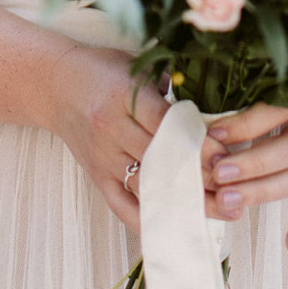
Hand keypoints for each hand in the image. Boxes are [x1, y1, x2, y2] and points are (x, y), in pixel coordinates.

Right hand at [50, 44, 227, 229]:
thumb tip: (207, 106)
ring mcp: (102, 156)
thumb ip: (169, 85)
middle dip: (198, 176)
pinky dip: (150, 217)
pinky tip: (177, 222)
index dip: (197, 142)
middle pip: (160, 159)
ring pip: (146, 186)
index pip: (165, 124)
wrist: (55, 85)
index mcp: (124, 94)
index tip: (226, 154)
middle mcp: (111, 128)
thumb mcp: (136, 65)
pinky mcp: (96, 176)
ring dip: (182, 200)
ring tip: (218, 209)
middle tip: (232, 188)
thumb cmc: (102, 69)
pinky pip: (122, 205)